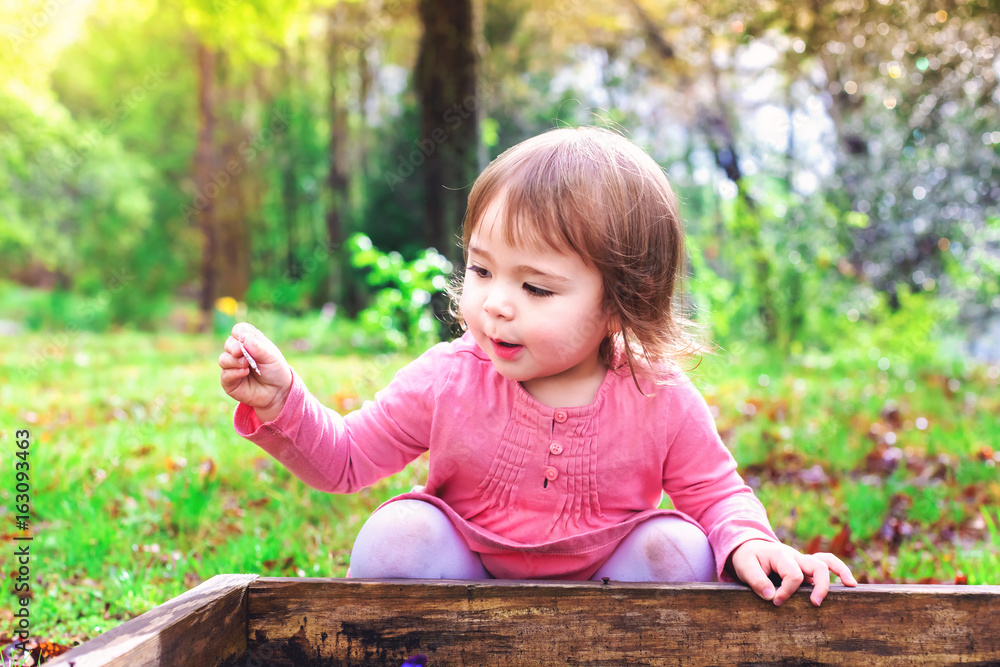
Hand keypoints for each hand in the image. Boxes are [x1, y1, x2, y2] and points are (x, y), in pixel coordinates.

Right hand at [219, 323, 292, 422]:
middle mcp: (239, 353)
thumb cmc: (275, 371)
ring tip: (246, 364)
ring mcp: (233, 366)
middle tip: (240, 351)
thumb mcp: (271, 356)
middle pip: (228, 343)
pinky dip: (234, 372)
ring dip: (234, 361)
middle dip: (233, 347)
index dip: (239, 332)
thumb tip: (243, 336)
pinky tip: (245, 373)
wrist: (278, 392)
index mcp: (250, 342)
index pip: (239, 330)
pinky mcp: (229, 381)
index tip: (244, 338)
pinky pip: (225, 374)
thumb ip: (257, 346)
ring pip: (223, 359)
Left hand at [730, 539, 856, 606]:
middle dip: (820, 586)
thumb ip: (756, 581)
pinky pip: (826, 563)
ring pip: (826, 562)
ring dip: (839, 573)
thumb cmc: (747, 559)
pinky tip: (848, 583)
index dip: (787, 592)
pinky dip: (838, 570)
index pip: (793, 575)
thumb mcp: (744, 567)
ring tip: (850, 587)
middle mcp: (795, 556)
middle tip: (815, 604)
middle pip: (817, 566)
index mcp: (780, 555)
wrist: (748, 548)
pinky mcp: (805, 567)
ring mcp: (802, 560)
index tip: (776, 602)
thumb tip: (770, 596)